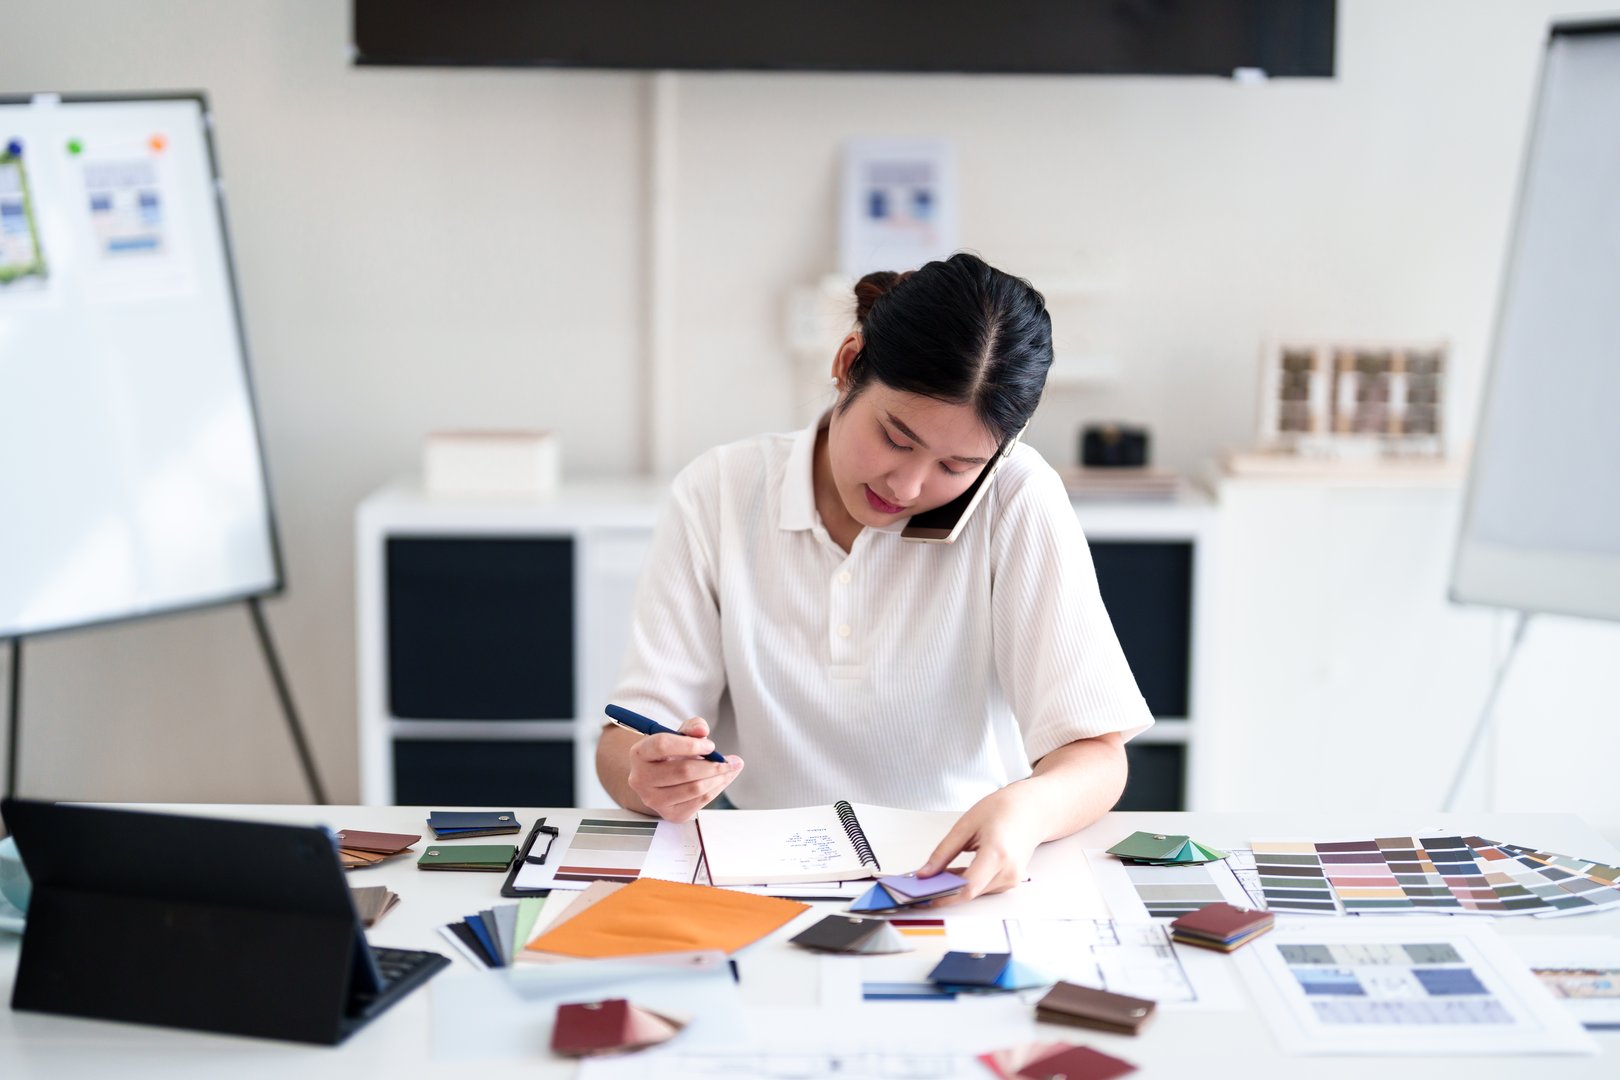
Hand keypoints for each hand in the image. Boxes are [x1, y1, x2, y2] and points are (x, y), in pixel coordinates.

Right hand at [625, 717, 742, 822]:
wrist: (661, 780)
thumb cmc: (671, 753)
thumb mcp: (679, 735)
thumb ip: (692, 727)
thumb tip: (702, 730)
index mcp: (639, 753)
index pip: (663, 745)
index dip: (690, 744)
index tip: (711, 745)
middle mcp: (641, 779)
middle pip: (683, 771)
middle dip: (713, 765)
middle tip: (731, 760)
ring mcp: (653, 800)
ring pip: (694, 788)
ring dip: (719, 778)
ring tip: (731, 768)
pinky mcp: (669, 814)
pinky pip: (699, 802)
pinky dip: (716, 789)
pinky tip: (722, 780)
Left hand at [916, 784, 1045, 902]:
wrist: (1032, 810)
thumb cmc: (1004, 810)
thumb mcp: (966, 825)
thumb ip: (943, 852)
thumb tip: (925, 873)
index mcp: (997, 853)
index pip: (967, 887)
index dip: (943, 895)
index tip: (923, 895)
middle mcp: (1008, 871)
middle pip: (970, 892)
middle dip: (944, 889)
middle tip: (922, 883)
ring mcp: (1012, 879)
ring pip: (976, 892)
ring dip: (956, 886)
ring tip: (938, 873)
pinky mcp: (1010, 881)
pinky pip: (983, 888)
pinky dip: (967, 882)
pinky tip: (954, 872)